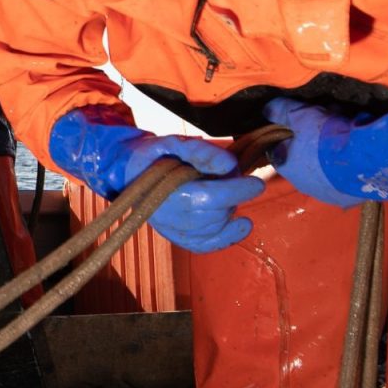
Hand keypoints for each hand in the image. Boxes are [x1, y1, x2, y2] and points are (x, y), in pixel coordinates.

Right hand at [49, 106, 264, 252]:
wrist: (130, 172)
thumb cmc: (155, 155)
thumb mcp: (172, 142)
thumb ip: (199, 150)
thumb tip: (229, 165)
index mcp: (166, 193)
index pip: (209, 198)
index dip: (236, 191)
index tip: (257, 184)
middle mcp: (169, 217)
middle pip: (214, 214)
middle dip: (233, 196)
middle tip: (234, 177)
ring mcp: (173, 231)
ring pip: (214, 229)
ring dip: (229, 211)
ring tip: (227, 191)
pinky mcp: (178, 238)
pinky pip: (205, 245)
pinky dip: (227, 238)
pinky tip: (241, 225)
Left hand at [264, 87, 387, 206]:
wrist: (366, 159)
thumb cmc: (326, 136)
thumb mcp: (300, 114)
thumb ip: (280, 110)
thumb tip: (267, 110)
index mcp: (289, 169)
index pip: (280, 150)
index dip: (290, 133)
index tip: (301, 120)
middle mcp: (307, 187)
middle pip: (307, 157)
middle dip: (316, 138)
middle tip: (330, 119)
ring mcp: (330, 195)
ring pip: (328, 168)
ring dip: (334, 152)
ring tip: (349, 129)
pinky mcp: (352, 198)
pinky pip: (348, 178)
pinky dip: (351, 165)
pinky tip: (361, 150)